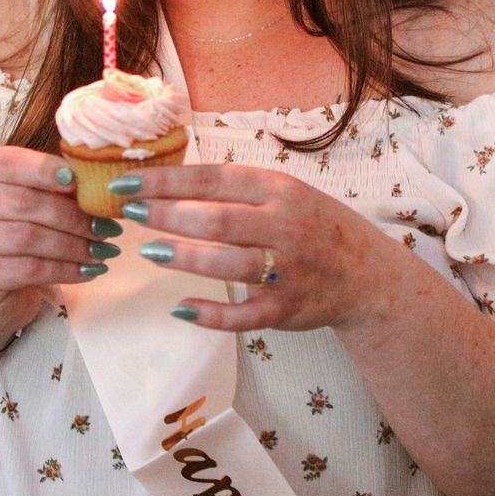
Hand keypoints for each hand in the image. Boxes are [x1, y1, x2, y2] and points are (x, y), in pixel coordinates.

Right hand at [0, 146, 123, 344]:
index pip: (8, 162)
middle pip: (23, 202)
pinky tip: (88, 270)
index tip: (80, 181)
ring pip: (28, 237)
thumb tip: (98, 181)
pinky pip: (28, 269)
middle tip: (107, 226)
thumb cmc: (17, 233)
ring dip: (74, 244)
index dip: (46, 170)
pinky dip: (65, 269)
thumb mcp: (33, 199)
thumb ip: (55, 184)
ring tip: (103, 250)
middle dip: (73, 215)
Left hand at [112, 163, 404, 333]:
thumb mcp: (287, 193)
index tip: (127, 184)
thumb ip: (239, 189)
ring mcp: (286, 271)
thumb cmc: (315, 226)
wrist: (367, 275)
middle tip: (131, 215)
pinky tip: (181, 308)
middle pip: (216, 220)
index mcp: (280, 190)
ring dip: (184, 258)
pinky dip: (210, 314)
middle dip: (167, 215)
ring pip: (227, 264)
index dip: (165, 182)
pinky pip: (243, 315)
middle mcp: (285, 226)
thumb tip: (170, 183)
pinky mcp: (286, 310)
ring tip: (150, 251)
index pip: (213, 180)